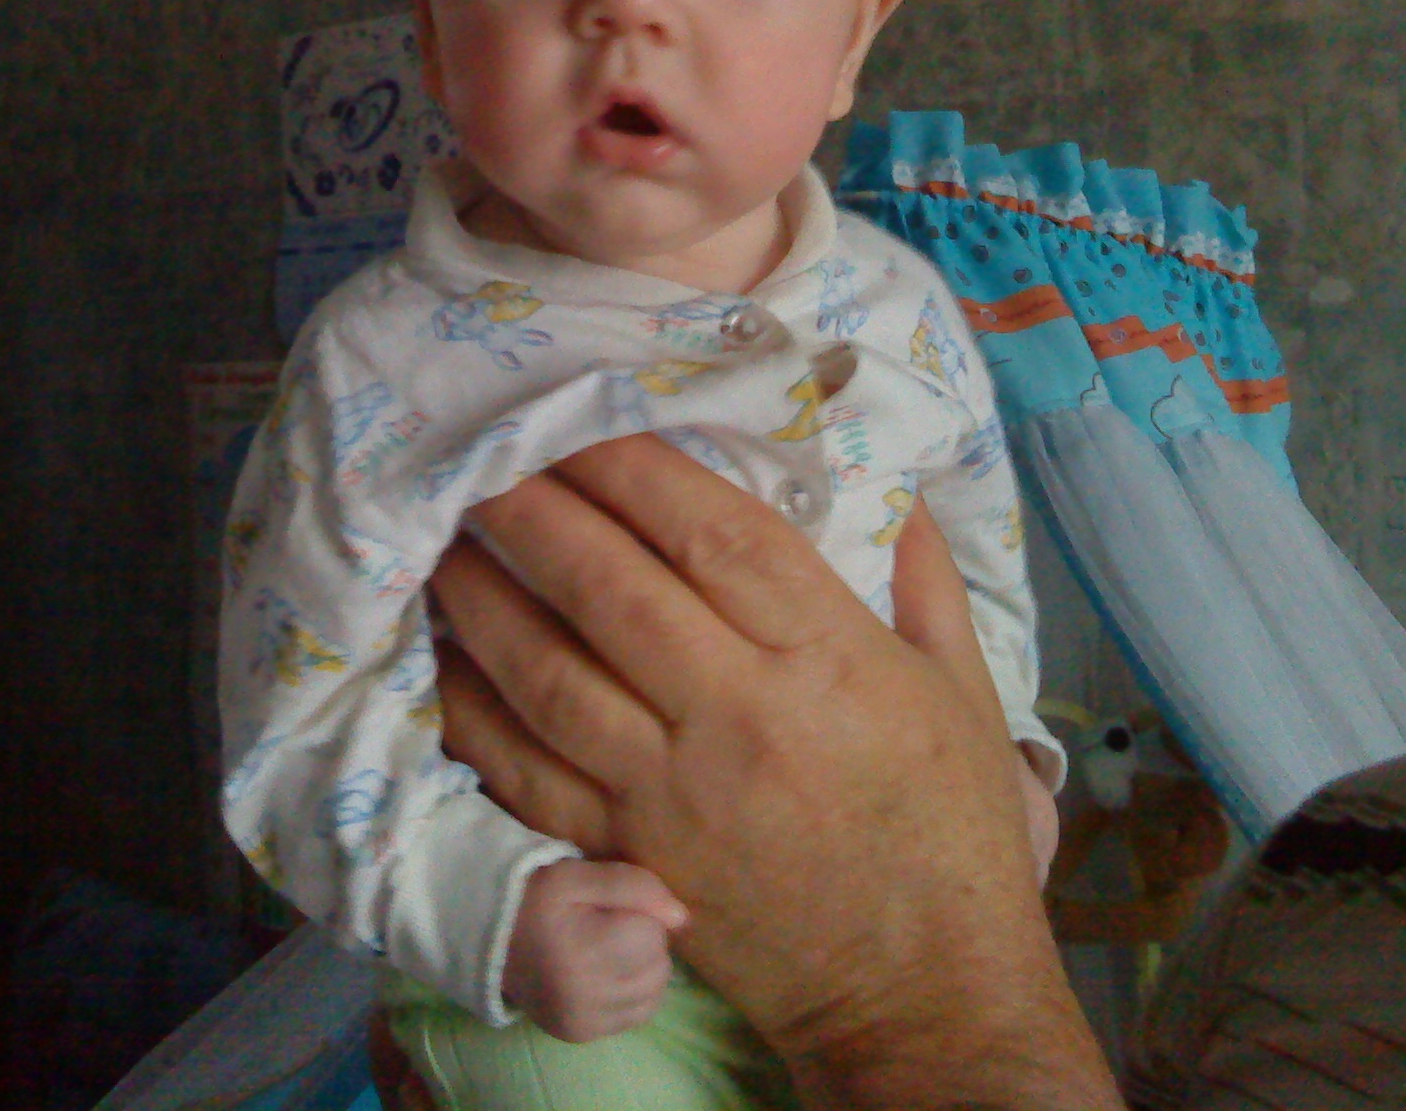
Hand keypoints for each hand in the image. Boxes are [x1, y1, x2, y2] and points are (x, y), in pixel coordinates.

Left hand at [429, 435, 1121, 1110]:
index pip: (717, 537)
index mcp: (828, 659)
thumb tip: (894, 476)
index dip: (639, 467)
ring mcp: (671, 790)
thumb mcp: (966, 689)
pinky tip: (439, 655)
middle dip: (539, 512)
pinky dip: (473, 710)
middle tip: (480, 451)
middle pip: (614, 593)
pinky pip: (527, 773)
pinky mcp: (627, 853)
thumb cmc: (951, 831)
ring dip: (486, 597)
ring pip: (552, 674)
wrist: (925, 992)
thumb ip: (924, 576)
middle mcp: (738, 715)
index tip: (585, 413)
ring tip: (441, 533)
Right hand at [502, 859, 686, 1041]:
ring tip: (607, 951)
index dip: (638, 913)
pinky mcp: (579, 1034)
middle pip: (658, 967)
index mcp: (581, 952)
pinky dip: (632, 994)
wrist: (488, 937)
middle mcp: (582, 997)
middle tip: (606, 927)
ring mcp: (581, 1021)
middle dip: (644, 942)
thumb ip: (634, 886)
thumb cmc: (536, 898)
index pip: (652, 933)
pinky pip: (636, 1016)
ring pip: (654, 994)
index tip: (606, 907)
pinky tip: (606, 974)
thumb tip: (682, 918)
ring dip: (642, 970)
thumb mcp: (578, 874)